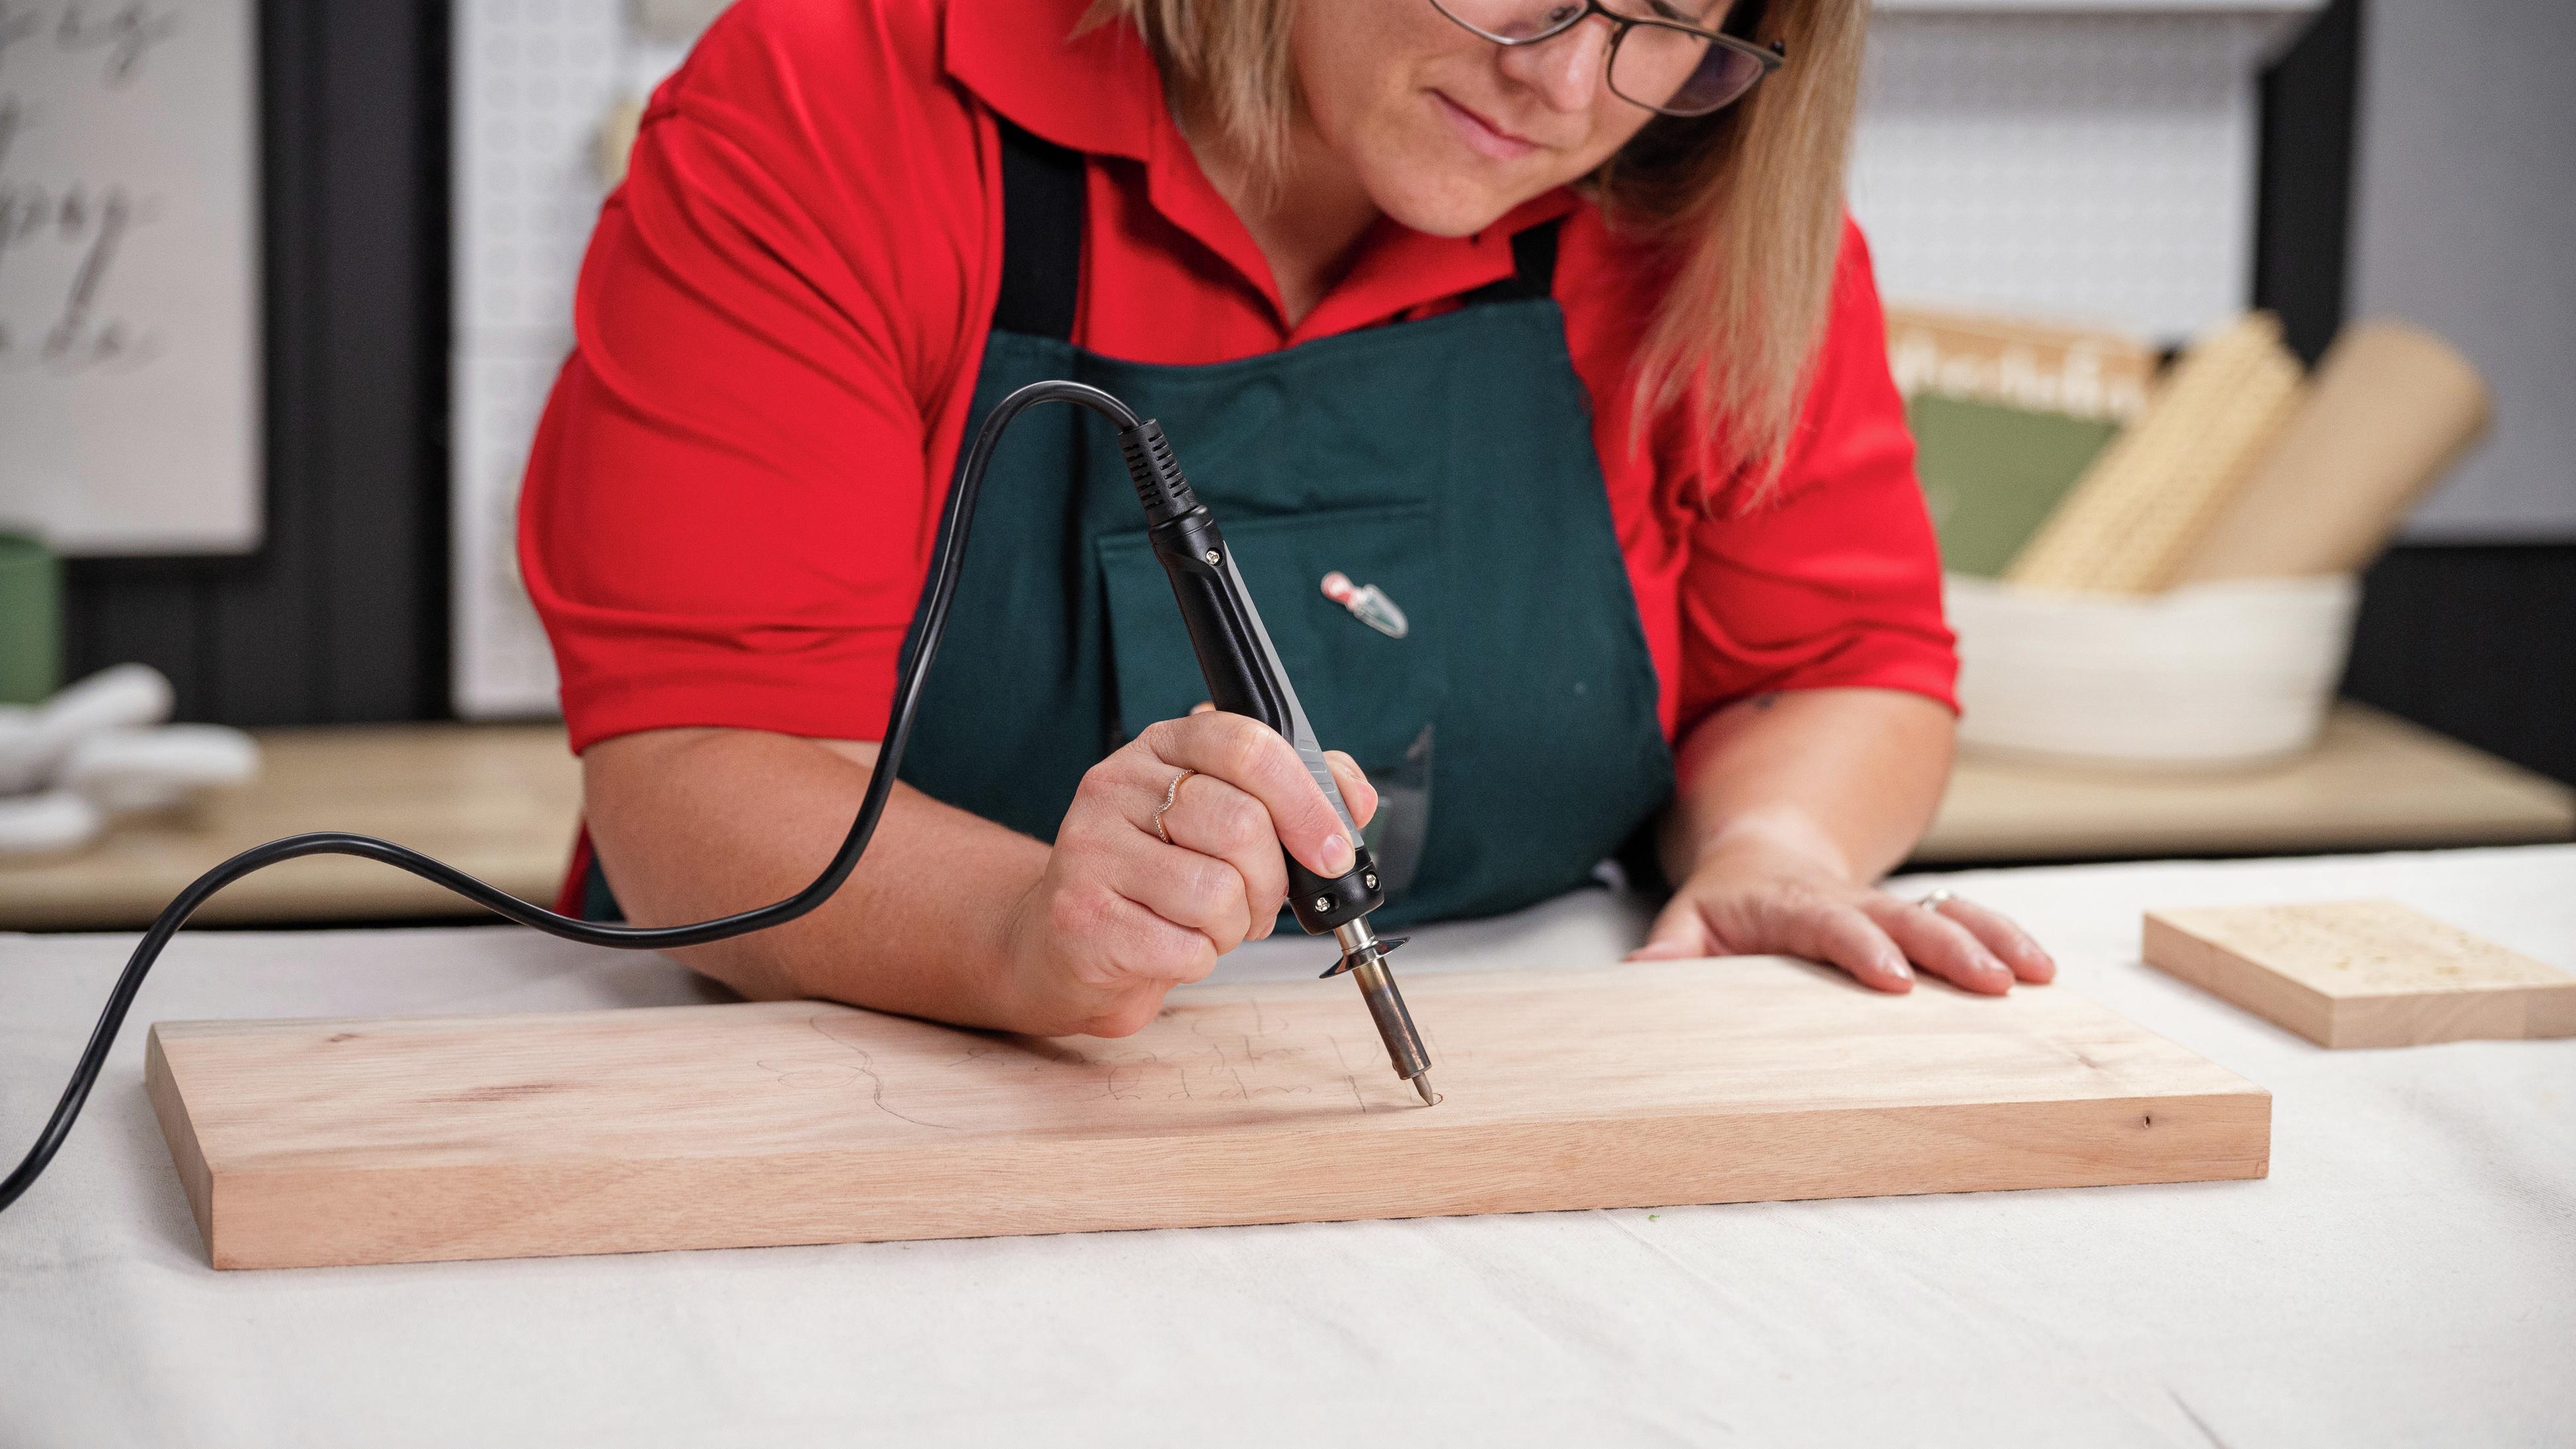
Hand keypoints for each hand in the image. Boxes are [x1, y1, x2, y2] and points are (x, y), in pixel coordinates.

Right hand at [998, 710, 1376, 1036]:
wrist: (1062, 944)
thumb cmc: (1155, 880)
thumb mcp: (1221, 819)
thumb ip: (1293, 794)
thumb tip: (1354, 797)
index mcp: (1160, 747)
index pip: (1246, 745)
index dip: (1305, 800)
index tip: (1333, 851)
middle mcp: (1115, 785)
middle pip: (1241, 825)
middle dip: (1271, 883)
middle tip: (1257, 903)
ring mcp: (1091, 849)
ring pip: (1218, 892)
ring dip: (1233, 926)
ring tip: (1205, 924)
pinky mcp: (1083, 917)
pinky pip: (1186, 947)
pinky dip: (1198, 959)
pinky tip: (1169, 946)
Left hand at [1627, 840, 2054, 994]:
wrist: (1762, 861)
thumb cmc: (1725, 907)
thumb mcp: (1686, 924)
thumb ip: (1668, 951)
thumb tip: (1638, 974)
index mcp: (1792, 904)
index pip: (1829, 924)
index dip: (1862, 947)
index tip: (1894, 978)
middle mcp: (1850, 900)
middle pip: (1905, 916)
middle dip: (1950, 947)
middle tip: (1993, 984)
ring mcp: (1889, 906)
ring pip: (1948, 910)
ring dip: (1993, 938)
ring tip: (2037, 974)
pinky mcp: (1916, 917)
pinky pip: (1966, 919)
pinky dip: (2005, 937)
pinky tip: (2042, 968)